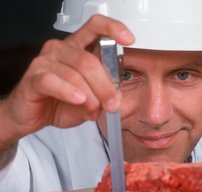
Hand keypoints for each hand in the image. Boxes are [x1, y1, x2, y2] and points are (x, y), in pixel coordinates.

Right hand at [0, 15, 133, 138]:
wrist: (35, 115)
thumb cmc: (62, 102)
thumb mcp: (90, 96)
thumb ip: (103, 90)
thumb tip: (117, 95)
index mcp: (77, 48)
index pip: (95, 26)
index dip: (113, 28)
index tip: (128, 40)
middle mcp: (61, 49)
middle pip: (89, 60)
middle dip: (105, 86)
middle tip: (112, 104)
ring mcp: (45, 62)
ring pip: (75, 74)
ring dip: (90, 97)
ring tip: (93, 111)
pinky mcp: (33, 78)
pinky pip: (53, 82)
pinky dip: (69, 93)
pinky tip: (78, 101)